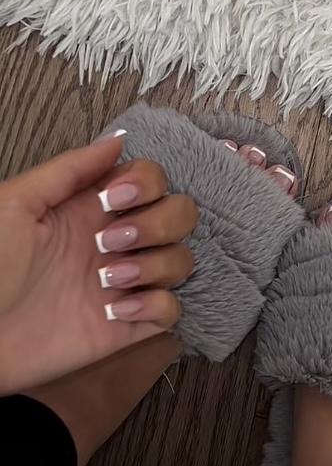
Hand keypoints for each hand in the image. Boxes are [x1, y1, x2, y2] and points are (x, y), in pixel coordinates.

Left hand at [0, 134, 197, 393]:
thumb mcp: (15, 204)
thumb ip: (68, 170)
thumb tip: (118, 141)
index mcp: (90, 209)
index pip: (150, 180)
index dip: (147, 184)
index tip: (114, 200)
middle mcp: (115, 242)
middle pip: (179, 215)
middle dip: (158, 224)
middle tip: (110, 242)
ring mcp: (124, 283)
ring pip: (181, 260)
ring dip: (155, 265)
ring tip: (108, 280)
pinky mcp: (125, 325)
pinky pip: (170, 310)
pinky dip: (154, 306)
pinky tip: (115, 311)